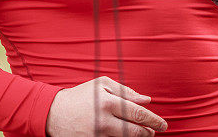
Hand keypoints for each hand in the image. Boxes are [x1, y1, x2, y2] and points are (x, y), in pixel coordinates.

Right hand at [46, 76, 167, 135]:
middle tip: (153, 131)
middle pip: (134, 132)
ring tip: (141, 134)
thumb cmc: (81, 96)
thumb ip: (126, 91)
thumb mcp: (102, 85)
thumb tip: (147, 100)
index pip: (138, 113)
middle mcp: (103, 121)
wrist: (54, 113)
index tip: (163, 125)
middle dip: (148, 133)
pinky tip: (125, 136)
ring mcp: (97, 136)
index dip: (153, 120)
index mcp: (108, 102)